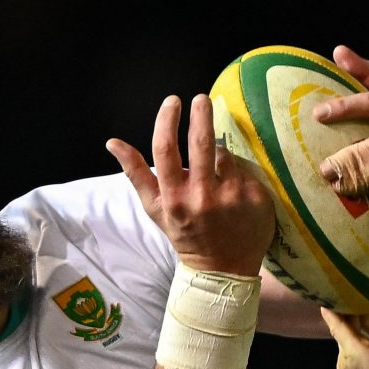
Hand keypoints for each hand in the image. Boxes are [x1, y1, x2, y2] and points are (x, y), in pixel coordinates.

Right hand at [107, 93, 273, 275]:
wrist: (223, 269)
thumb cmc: (185, 233)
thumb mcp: (155, 208)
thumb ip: (135, 173)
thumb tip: (112, 142)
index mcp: (175, 198)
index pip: (165, 149)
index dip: (167, 120)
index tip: (172, 101)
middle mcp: (203, 196)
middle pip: (202, 142)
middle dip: (200, 113)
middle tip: (201, 99)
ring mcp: (232, 197)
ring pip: (224, 155)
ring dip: (218, 155)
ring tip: (216, 174)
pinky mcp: (256, 198)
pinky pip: (244, 170)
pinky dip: (237, 174)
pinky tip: (234, 191)